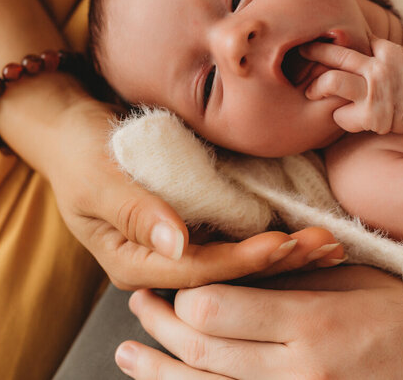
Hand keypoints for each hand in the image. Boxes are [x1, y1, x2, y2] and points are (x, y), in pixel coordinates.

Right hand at [39, 91, 343, 289]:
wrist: (73, 128)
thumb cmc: (78, 150)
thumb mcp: (97, 178)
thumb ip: (135, 211)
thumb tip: (177, 242)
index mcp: (133, 263)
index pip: (196, 270)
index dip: (240, 260)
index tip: (281, 244)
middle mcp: (162, 262)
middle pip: (227, 272)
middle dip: (277, 261)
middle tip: (325, 246)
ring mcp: (180, 245)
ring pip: (239, 259)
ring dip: (285, 252)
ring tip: (330, 245)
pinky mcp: (195, 225)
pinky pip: (238, 237)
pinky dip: (273, 235)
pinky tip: (307, 233)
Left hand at [114, 265, 402, 378]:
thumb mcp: (362, 280)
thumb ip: (299, 274)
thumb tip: (243, 261)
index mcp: (313, 326)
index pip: (215, 314)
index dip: (183, 297)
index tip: (172, 280)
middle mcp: (297, 374)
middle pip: (201, 354)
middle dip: (159, 330)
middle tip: (139, 307)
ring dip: (162, 375)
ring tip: (131, 356)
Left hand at [301, 37, 402, 134]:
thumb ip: (382, 51)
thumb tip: (360, 41)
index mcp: (386, 50)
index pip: (354, 37)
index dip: (334, 37)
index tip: (319, 35)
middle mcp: (377, 67)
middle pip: (336, 54)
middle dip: (314, 51)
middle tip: (300, 50)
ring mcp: (372, 91)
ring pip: (332, 82)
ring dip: (317, 86)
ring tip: (309, 90)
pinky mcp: (370, 115)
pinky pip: (341, 114)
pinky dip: (341, 116)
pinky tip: (347, 116)